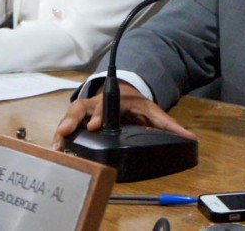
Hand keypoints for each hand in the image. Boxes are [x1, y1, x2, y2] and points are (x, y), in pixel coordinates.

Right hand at [52, 81, 195, 148]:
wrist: (124, 96)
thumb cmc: (136, 106)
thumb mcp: (154, 113)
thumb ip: (169, 126)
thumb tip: (190, 138)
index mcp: (116, 101)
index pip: (105, 105)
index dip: (99, 114)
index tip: (94, 126)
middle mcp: (97, 103)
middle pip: (82, 107)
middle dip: (73, 119)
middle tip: (66, 131)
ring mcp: (85, 111)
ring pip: (71, 115)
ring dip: (62, 128)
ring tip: (54, 144)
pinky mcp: (79, 121)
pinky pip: (67, 126)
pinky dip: (59, 137)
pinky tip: (53, 149)